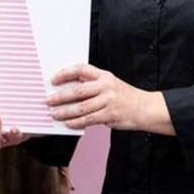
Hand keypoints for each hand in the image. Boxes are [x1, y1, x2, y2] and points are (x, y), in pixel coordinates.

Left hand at [47, 64, 173, 134]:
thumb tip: (68, 91)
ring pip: (81, 107)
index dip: (65, 73)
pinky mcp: (110, 114)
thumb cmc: (124, 97)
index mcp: (104, 75)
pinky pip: (88, 119)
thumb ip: (93, 85)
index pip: (81, 69)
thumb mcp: (110, 84)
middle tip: (48, 100)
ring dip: (65, 112)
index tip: (53, 80)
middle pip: (78, 90)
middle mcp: (106, 86)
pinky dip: (76, 122)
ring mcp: (108, 100)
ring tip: (54, 114)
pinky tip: (68, 123)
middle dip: (60, 96)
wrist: (145, 108)